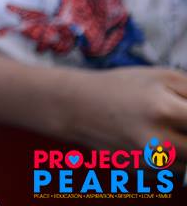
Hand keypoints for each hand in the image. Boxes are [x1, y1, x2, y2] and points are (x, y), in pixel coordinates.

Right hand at [58, 66, 186, 164]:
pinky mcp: (145, 174)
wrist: (76, 106)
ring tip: (173, 127)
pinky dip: (178, 158)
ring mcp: (151, 162)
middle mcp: (159, 143)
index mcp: (164, 110)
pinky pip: (178, 170)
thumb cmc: (122, 86)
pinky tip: (162, 139)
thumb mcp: (162, 77)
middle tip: (181, 120)